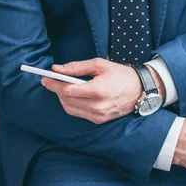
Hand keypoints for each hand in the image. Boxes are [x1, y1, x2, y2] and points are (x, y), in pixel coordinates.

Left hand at [41, 58, 163, 123]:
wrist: (140, 90)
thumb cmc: (120, 74)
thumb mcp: (99, 64)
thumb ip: (77, 67)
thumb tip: (57, 69)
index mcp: (97, 90)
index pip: (67, 90)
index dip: (54, 84)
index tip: (45, 77)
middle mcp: (97, 106)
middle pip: (66, 100)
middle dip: (56, 89)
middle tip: (50, 80)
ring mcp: (98, 116)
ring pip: (70, 108)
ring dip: (62, 97)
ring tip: (60, 86)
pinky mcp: (99, 121)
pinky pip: (78, 114)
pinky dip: (71, 104)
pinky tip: (71, 95)